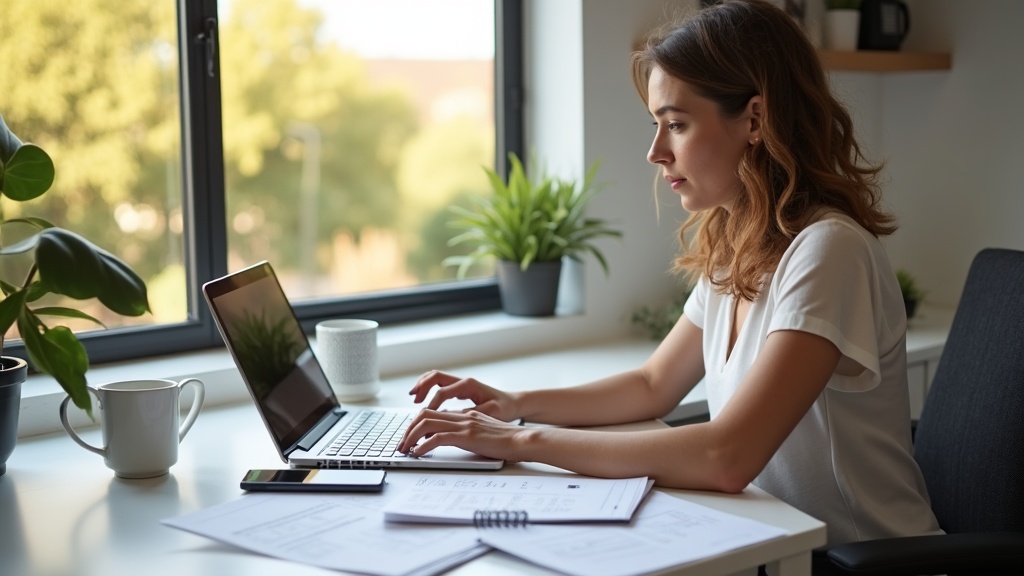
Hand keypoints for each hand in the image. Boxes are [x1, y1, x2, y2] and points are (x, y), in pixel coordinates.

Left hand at [397, 409, 527, 460]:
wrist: (522, 440)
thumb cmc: (507, 441)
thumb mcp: (484, 433)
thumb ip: (468, 433)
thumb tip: (452, 440)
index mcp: (466, 415)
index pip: (434, 413)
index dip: (417, 424)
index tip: (410, 437)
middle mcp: (462, 416)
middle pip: (424, 415)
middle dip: (408, 429)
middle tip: (401, 444)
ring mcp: (464, 425)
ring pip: (426, 423)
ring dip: (410, 436)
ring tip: (404, 449)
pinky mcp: (466, 436)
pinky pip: (437, 438)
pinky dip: (423, 446)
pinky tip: (418, 454)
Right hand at [408, 370, 519, 421]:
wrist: (513, 403)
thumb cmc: (504, 408)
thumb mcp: (491, 412)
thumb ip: (472, 414)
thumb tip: (454, 418)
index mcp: (469, 386)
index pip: (443, 392)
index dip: (432, 404)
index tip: (424, 416)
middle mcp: (463, 381)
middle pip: (435, 377)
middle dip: (422, 387)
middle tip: (414, 400)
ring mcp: (461, 383)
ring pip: (435, 377)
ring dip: (423, 385)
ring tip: (414, 398)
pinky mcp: (460, 389)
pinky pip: (439, 384)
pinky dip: (429, 389)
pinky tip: (424, 400)